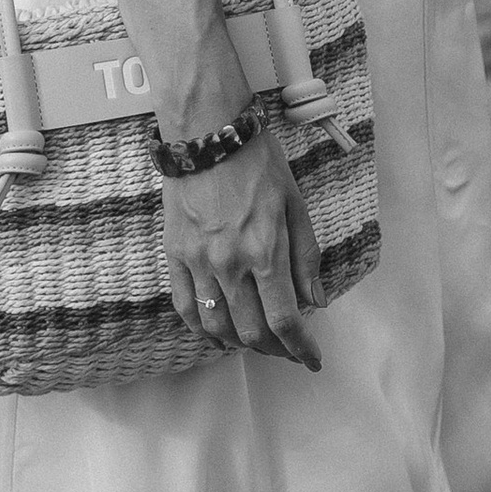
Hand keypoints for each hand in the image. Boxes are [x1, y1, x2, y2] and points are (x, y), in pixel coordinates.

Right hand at [160, 129, 323, 366]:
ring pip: (218, 326)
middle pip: (253, 332)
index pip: (285, 320)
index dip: (301, 348)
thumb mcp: (295, 204)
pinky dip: (203, 330)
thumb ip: (306, 257)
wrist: (206, 132)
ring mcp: (198, 263)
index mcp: (265, 251)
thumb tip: (315, 301)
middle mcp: (230, 264)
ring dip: (242, 344)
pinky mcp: (175, 255)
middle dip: (276, 350)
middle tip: (289, 349)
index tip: (312, 359)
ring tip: (258, 342)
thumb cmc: (257, 162)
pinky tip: (217, 335)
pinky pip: (185, 307)